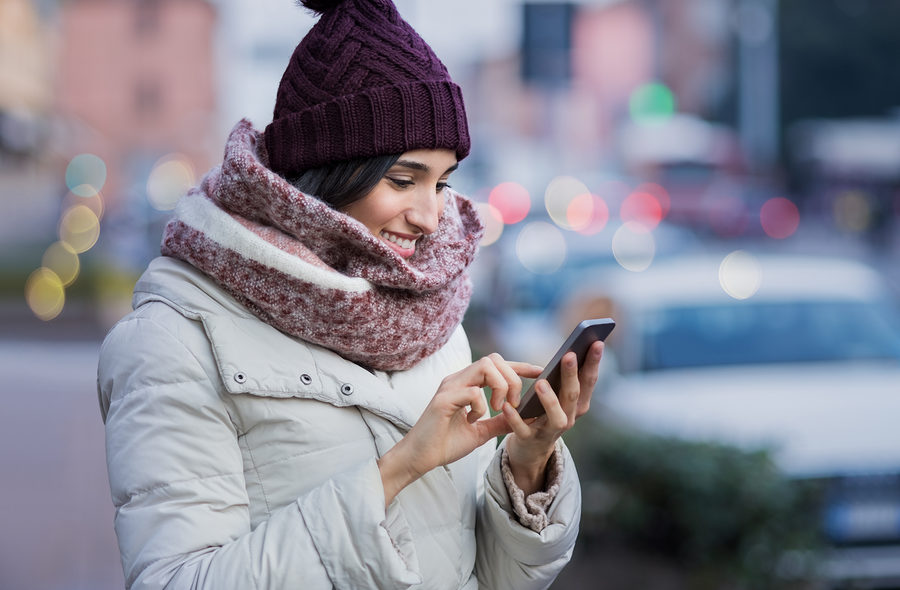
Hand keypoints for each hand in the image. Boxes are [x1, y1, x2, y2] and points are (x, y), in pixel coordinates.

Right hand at [378, 354, 534, 505]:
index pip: (498, 365)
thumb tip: (525, 417)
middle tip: (513, 404)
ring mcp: (449, 387)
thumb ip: (501, 421)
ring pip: (485, 366)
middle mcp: (458, 379)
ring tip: (498, 408)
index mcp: (467, 384)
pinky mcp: (442, 400)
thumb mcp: (481, 431)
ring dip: (499, 387)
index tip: (540, 372)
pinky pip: (472, 391)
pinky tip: (474, 420)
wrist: (419, 458)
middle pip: (494, 359)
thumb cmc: (446, 443)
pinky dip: (481, 405)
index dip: (520, 366)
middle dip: (513, 378)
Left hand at [502, 341, 603, 494]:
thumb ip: (563, 377)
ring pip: (556, 417)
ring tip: (540, 383)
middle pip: (573, 396)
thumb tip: (571, 349)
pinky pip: (523, 430)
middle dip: (572, 375)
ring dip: (550, 400)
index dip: (594, 362)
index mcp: (578, 404)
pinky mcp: (529, 440)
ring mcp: (550, 431)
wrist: (531, 448)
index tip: (596, 342)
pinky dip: (515, 418)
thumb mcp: (558, 396)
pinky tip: (507, 405)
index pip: (589, 381)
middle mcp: (569, 418)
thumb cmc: (545, 412)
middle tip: (569, 355)